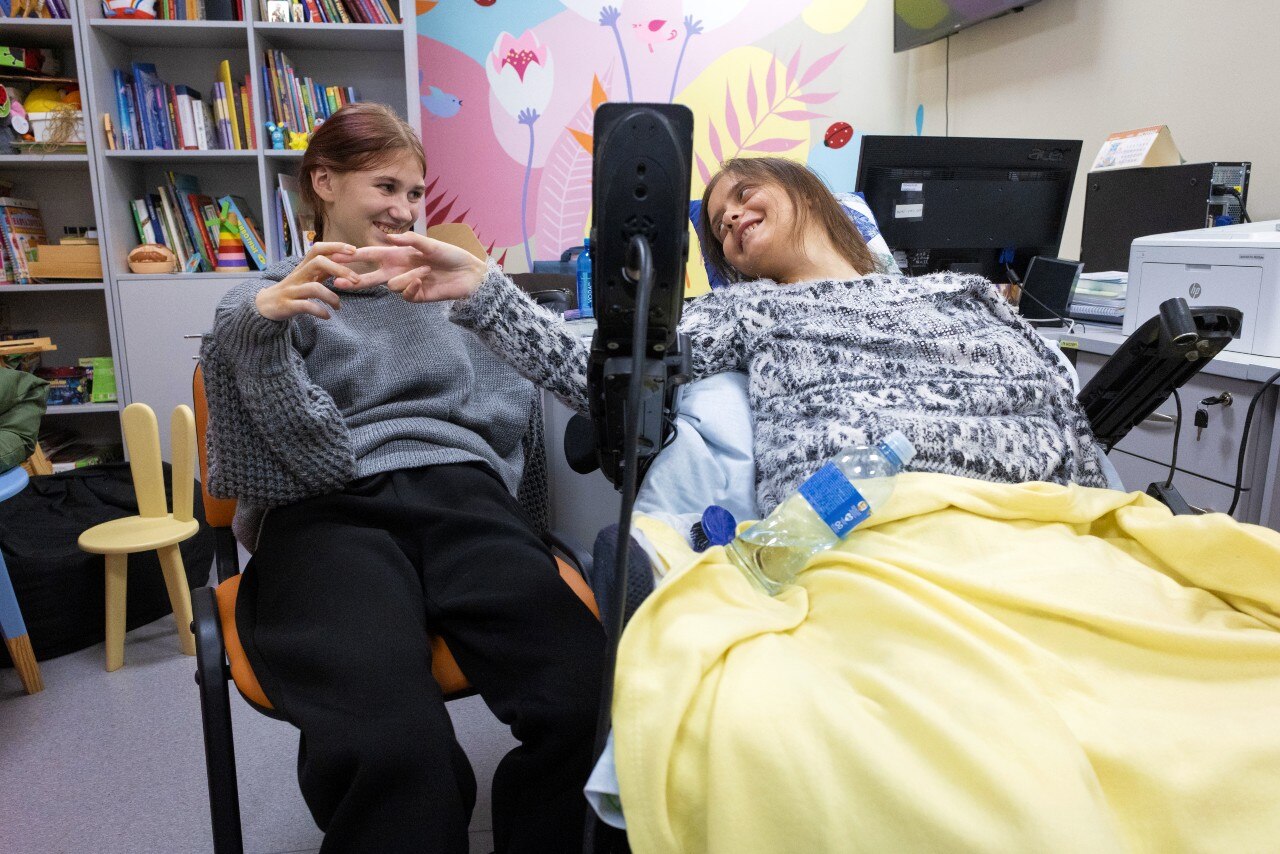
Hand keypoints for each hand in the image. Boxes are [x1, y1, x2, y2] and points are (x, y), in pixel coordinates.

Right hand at [254, 242, 359, 320]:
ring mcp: (292, 290)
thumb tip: (344, 260)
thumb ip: (323, 269)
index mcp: (303, 266)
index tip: (353, 251)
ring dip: (331, 297)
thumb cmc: (293, 289)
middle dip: (339, 269)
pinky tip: (327, 315)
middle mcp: (298, 275)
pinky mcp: (288, 305)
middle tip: (356, 280)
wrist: (266, 305)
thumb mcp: (307, 277)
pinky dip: (320, 311)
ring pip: (314, 287)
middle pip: (318, 262)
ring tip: (338, 306)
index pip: (318, 249)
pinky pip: (306, 306)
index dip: (335, 247)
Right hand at [347, 232, 488, 302]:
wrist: (469, 275)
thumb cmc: (451, 255)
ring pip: (392, 285)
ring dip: (408, 277)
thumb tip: (390, 236)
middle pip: (370, 277)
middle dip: (354, 279)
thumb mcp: (431, 244)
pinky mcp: (416, 296)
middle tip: (336, 281)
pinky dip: (413, 286)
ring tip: (426, 270)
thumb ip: (411, 240)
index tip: (336, 254)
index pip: (371, 255)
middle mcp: (398, 269)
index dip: (355, 255)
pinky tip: (423, 280)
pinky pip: (405, 294)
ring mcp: (406, 284)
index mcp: (398, 255)